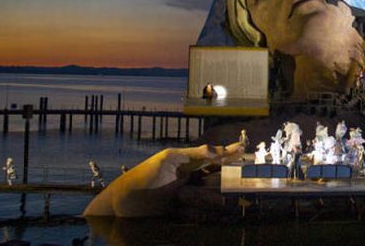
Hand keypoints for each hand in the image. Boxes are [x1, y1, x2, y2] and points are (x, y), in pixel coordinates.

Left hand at [84, 143, 243, 216]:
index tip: (244, 150)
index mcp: (188, 164)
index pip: (214, 158)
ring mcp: (185, 199)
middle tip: (227, 186)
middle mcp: (189, 180)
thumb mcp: (171, 160)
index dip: (229, 155)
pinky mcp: (179, 215)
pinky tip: (190, 213)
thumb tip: (219, 149)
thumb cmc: (144, 177)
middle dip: (221, 184)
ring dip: (206, 201)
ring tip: (198, 202)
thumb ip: (196, 154)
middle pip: (214, 182)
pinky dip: (197, 215)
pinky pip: (196, 216)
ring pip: (207, 200)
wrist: (120, 206)